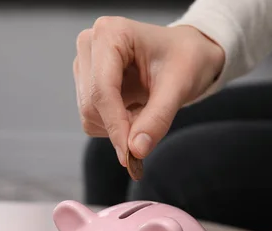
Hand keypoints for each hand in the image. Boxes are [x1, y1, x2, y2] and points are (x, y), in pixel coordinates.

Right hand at [73, 17, 224, 165]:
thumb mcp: (179, 86)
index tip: (130, 155)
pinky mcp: (85, 83)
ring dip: (118, 125)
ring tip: (145, 109)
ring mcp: (85, 65)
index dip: (115, 125)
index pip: (102, 90)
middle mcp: (90, 45)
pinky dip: (114, 124)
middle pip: (91, 105)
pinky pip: (92, 119)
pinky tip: (133, 109)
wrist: (186, 55)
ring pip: (89, 115)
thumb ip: (157, 118)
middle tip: (150, 123)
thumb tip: (135, 150)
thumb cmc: (186, 59)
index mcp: (111, 34)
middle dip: (120, 125)